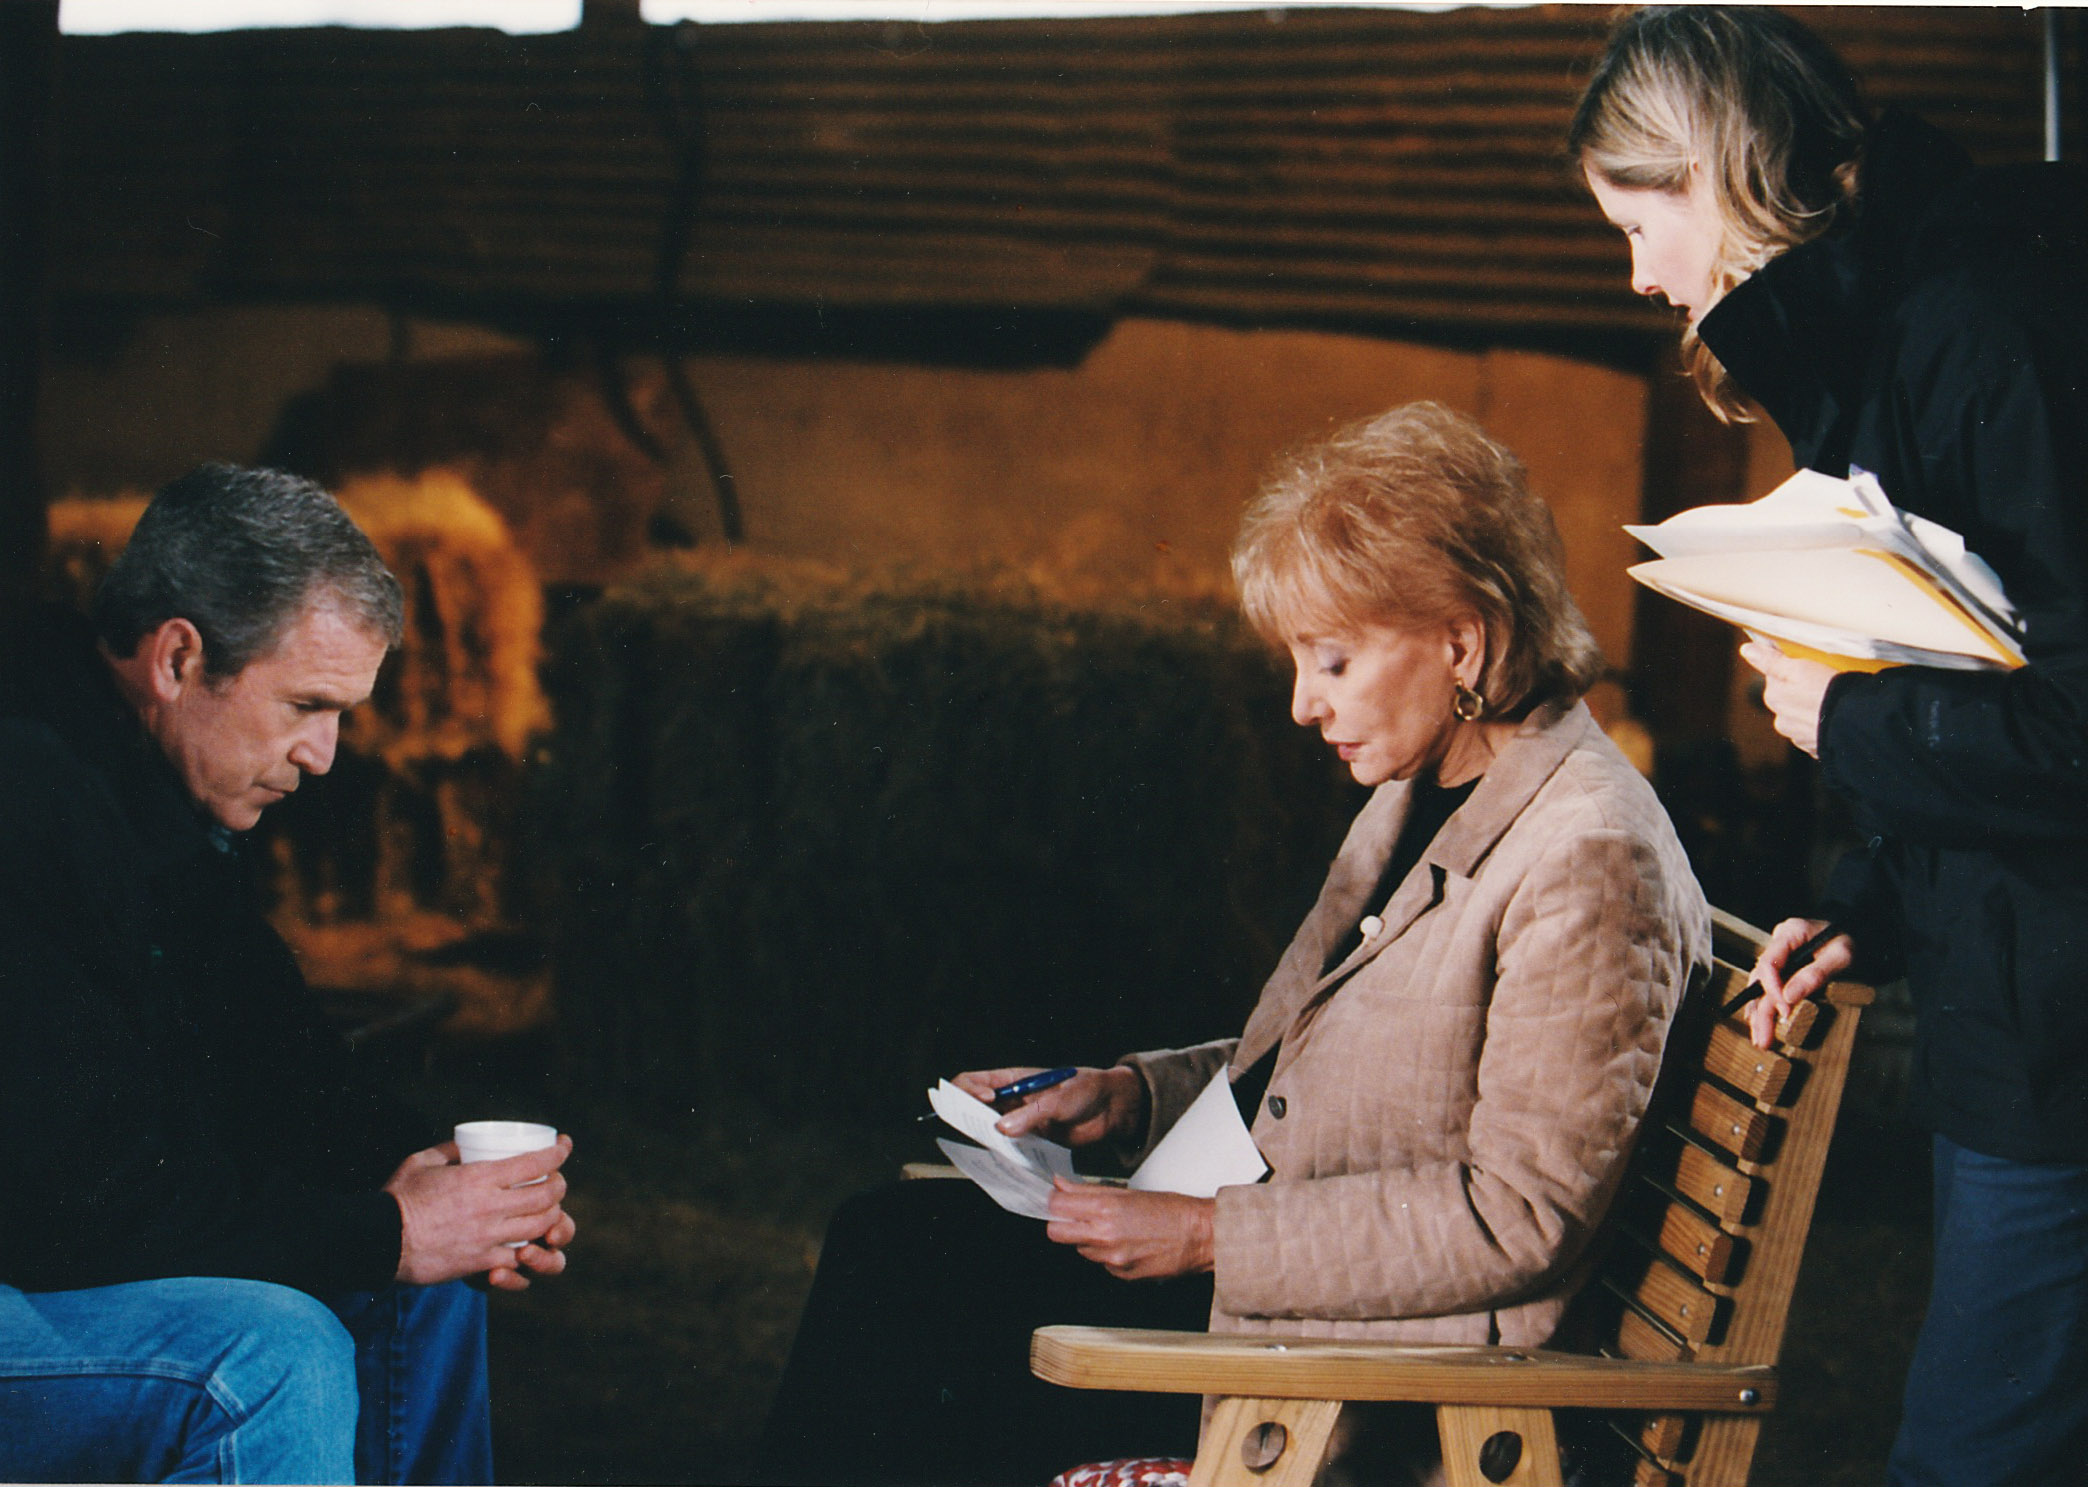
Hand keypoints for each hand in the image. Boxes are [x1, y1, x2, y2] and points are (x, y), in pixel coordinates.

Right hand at [384, 1135, 574, 1288]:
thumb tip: (466, 1144)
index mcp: (480, 1178)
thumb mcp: (422, 1161)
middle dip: (559, 1185)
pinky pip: (517, 1257)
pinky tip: (527, 1242)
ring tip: (548, 1209)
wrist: (379, 1242)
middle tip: (557, 1180)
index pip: (535, 1163)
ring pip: (540, 1226)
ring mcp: (489, 1237)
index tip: (565, 1145)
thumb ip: (449, 1149)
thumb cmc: (398, 1199)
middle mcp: (491, 1206)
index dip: (558, 1153)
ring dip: (551, 1216)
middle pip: (547, 1196)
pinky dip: (527, 1248)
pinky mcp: (481, 1263)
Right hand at [951, 1065, 1145, 1147]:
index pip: (974, 1081)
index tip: (983, 1102)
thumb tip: (1002, 1128)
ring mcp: (1020, 1120)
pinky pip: (1009, 1147)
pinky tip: (1006, 1160)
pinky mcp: (1031, 1139)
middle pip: (974, 1107)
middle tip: (975, 1130)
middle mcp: (1011, 1100)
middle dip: (967, 1117)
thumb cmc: (1086, 1090)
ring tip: (992, 1146)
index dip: (968, 1090)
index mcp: (1012, 1079)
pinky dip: (1004, 1154)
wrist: (1111, 1108)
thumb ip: (1030, 1114)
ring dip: (985, 1138)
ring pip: (989, 1130)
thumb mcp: (1057, 1099)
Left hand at [1045, 1178, 1213, 1279]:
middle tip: (1075, 1216)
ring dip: (1088, 1238)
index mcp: (1106, 1210)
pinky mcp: (1122, 1275)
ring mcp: (1112, 1260)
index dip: (1054, 1201)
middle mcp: (1104, 1237)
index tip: (1058, 1199)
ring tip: (1115, 1228)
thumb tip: (1061, 1184)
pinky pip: (1101, 1263)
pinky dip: (1107, 1253)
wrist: (1201, 1237)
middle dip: (1061, 1223)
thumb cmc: (1172, 1210)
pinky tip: (1128, 1243)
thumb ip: (1089, 1190)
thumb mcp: (1129, 1192)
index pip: (1056, 1206)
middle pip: (1056, 1233)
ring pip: (1080, 1249)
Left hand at [1739, 640, 1835, 757]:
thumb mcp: (1799, 668)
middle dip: (1802, 692)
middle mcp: (1781, 720)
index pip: (1776, 678)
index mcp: (1774, 697)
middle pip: (1788, 699)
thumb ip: (1771, 660)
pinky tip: (1835, 719)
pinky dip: (1823, 726)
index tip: (1808, 667)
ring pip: (1802, 717)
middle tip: (1824, 685)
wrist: (1853, 725)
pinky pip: (1816, 732)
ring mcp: (1798, 736)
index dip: (1793, 670)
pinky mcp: (1815, 748)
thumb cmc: (1827, 693)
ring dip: (1813, 711)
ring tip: (1832, 703)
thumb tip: (1747, 650)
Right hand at [1747, 918, 1854, 1049]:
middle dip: (1762, 1011)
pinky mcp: (1784, 967)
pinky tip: (1759, 1022)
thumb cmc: (1855, 942)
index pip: (1769, 963)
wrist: (1864, 936)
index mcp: (1790, 932)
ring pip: (1760, 985)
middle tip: (1763, 1038)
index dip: (1772, 990)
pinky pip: (1769, 987)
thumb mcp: (1842, 956)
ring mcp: (1780, 955)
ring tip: (1760, 1038)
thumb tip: (1789, 997)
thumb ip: (1816, 974)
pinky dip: (1764, 1006)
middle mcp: (1780, 944)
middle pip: (1761, 979)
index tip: (1785, 1013)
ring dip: (1759, 1012)